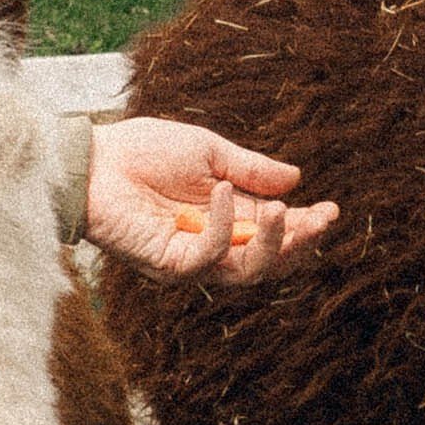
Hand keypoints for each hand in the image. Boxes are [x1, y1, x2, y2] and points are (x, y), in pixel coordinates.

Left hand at [85, 115, 337, 286]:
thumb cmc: (143, 152)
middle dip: (299, 243)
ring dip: (270, 243)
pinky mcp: (167, 264)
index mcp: (227, 218)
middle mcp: (213, 245)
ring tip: (281, 211)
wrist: (92, 159)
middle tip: (319, 219)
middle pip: (269, 263)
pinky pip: (206, 256)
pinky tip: (220, 190)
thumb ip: (249, 170)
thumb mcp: (207, 152)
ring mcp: (191, 259)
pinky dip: (219, 224)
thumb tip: (296, 180)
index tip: (332, 210)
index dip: (306, 227)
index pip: (275, 234)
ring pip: (246, 272)